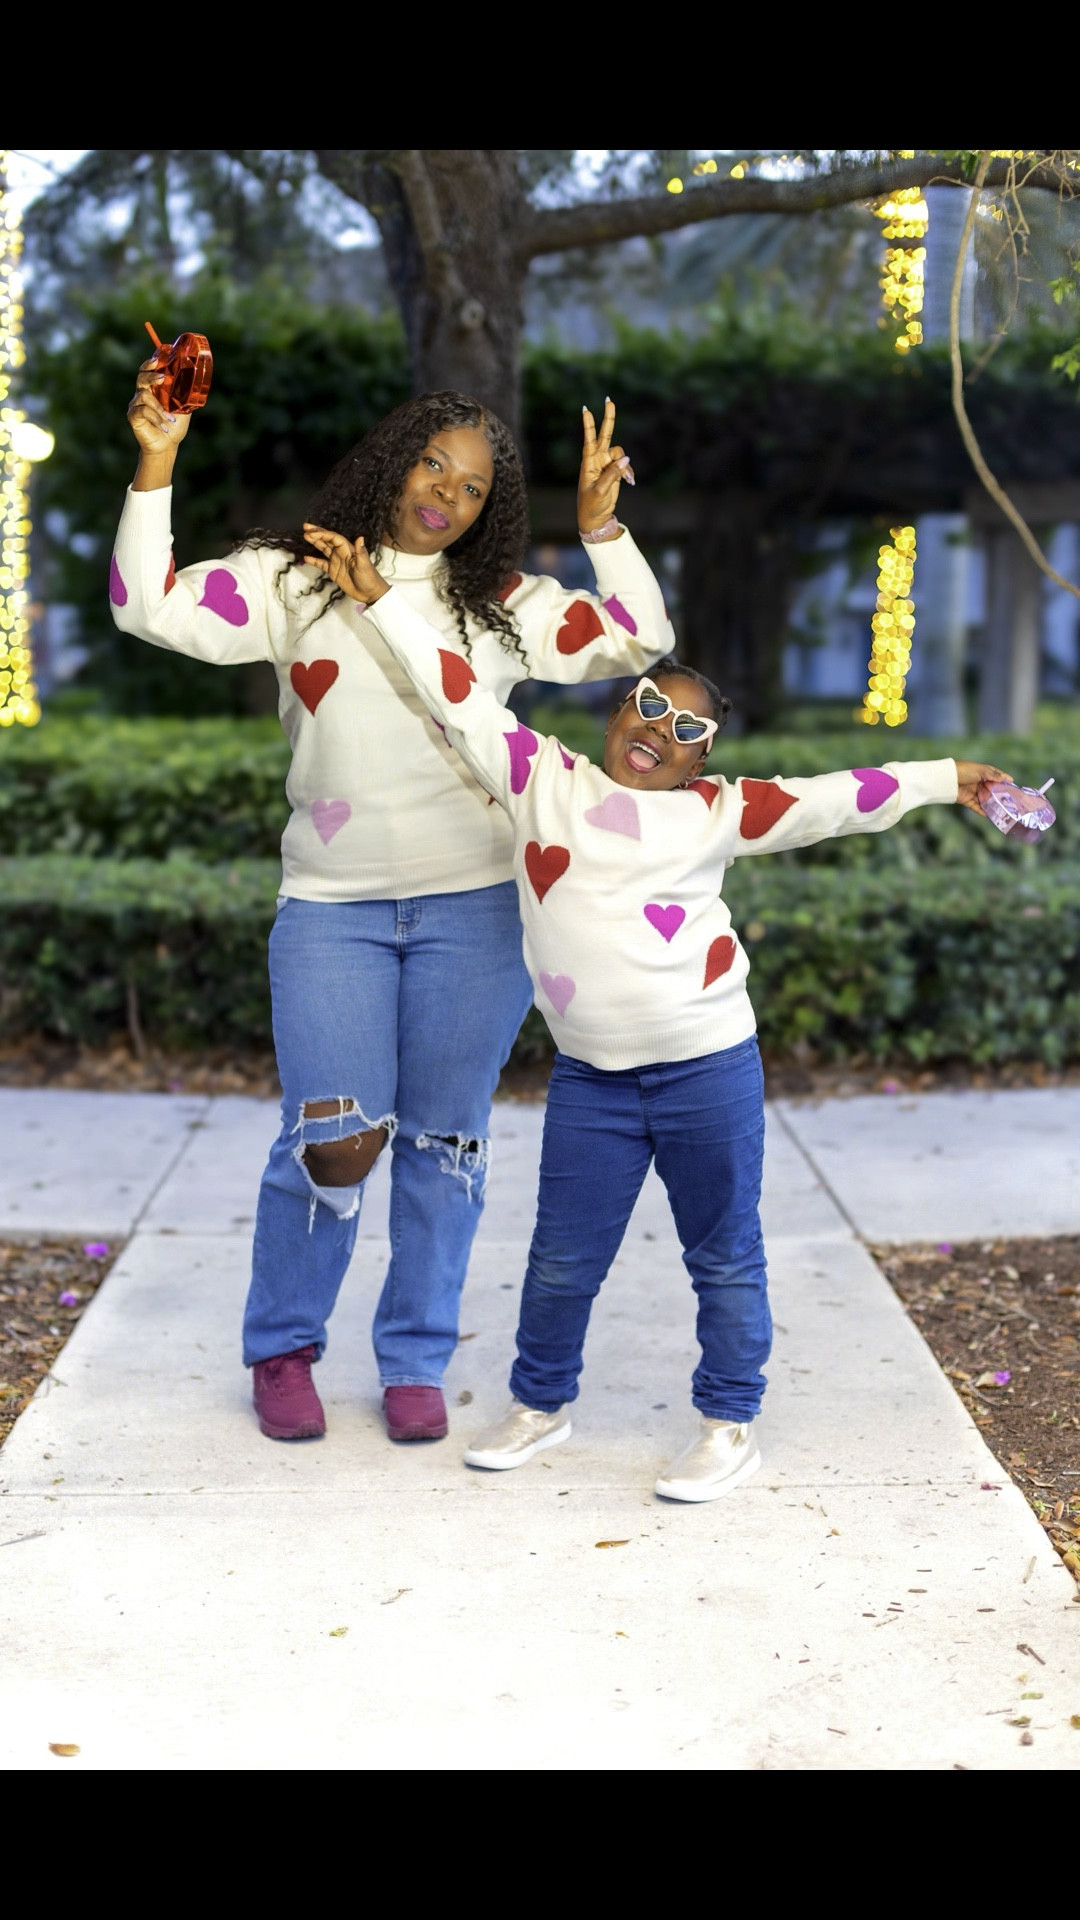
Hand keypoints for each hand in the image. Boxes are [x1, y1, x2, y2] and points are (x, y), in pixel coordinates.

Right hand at [127, 357, 190, 458]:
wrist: (167, 444)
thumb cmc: (174, 425)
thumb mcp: (183, 407)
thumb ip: (184, 394)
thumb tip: (194, 381)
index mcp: (153, 388)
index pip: (147, 371)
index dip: (150, 364)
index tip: (157, 360)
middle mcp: (142, 393)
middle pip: (141, 377)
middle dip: (151, 376)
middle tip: (163, 378)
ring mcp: (136, 404)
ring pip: (144, 395)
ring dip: (159, 407)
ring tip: (171, 419)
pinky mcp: (133, 416)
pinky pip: (143, 411)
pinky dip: (156, 418)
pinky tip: (164, 427)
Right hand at [302, 524, 389, 603]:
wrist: (370, 593)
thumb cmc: (370, 578)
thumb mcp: (365, 565)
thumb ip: (361, 552)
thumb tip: (361, 538)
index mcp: (348, 550)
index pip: (334, 538)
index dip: (322, 534)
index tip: (311, 533)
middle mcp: (341, 553)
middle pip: (327, 540)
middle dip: (317, 533)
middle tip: (305, 527)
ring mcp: (337, 562)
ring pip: (324, 549)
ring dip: (315, 542)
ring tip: (305, 536)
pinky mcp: (334, 571)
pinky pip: (322, 564)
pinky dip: (314, 560)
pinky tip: (306, 558)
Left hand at [578, 398, 633, 535]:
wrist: (595, 518)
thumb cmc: (591, 505)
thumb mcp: (601, 491)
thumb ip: (612, 474)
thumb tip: (625, 459)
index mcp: (589, 463)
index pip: (589, 440)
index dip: (589, 425)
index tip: (586, 409)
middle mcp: (597, 460)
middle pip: (604, 435)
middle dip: (608, 418)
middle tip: (609, 400)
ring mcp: (606, 464)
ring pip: (620, 453)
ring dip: (626, 464)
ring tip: (629, 478)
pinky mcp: (614, 471)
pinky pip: (625, 464)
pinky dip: (629, 471)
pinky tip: (631, 481)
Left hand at [956, 760, 1011, 815]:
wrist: (947, 779)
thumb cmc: (964, 771)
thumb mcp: (981, 770)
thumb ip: (993, 775)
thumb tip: (1007, 778)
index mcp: (983, 773)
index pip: (996, 777)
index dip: (1004, 781)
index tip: (1013, 786)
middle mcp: (979, 783)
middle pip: (992, 790)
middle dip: (1000, 796)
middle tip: (1010, 801)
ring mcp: (973, 792)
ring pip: (985, 800)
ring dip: (993, 805)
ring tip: (1003, 811)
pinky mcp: (967, 800)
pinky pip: (977, 807)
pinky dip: (983, 812)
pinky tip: (991, 816)